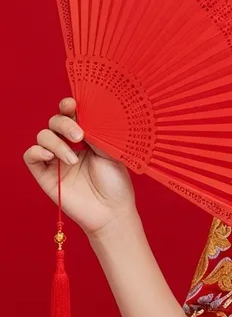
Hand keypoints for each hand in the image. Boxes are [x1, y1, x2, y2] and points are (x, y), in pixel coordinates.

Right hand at [23, 96, 137, 235]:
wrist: (111, 211)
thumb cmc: (116, 183)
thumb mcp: (112, 152)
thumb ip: (97, 133)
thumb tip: (86, 115)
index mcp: (88, 136)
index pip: (73, 114)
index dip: (69, 105)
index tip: (72, 104)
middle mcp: (70, 145)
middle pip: (54, 121)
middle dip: (64, 123)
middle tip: (79, 136)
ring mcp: (56, 159)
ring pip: (43, 136)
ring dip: (56, 142)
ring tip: (73, 159)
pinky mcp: (45, 175)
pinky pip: (30, 155)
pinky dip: (38, 151)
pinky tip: (52, 158)